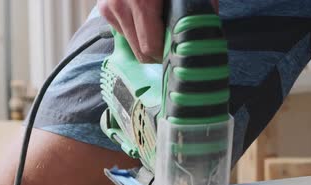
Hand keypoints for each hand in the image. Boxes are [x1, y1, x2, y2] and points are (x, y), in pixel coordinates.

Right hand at [98, 0, 218, 62]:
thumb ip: (200, 5)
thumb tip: (205, 30)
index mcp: (141, 3)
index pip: (150, 48)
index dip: (166, 54)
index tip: (179, 50)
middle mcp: (120, 6)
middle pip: (139, 51)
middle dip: (157, 50)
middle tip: (172, 41)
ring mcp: (109, 7)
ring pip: (130, 42)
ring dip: (145, 39)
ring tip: (158, 23)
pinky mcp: (104, 7)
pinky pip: (122, 29)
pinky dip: (135, 27)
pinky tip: (145, 15)